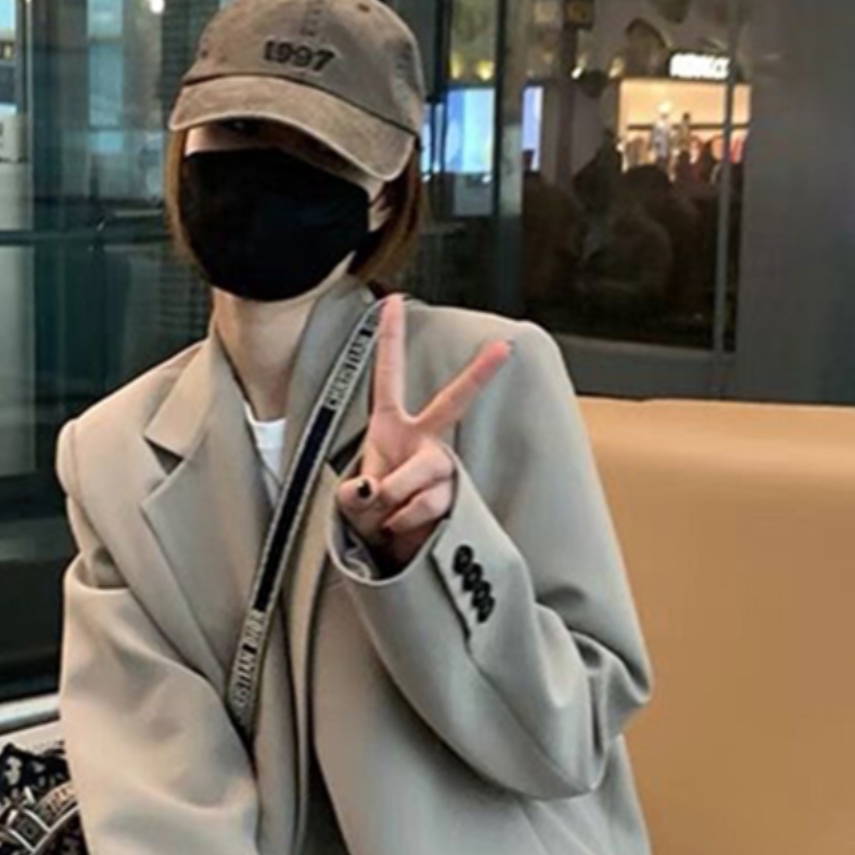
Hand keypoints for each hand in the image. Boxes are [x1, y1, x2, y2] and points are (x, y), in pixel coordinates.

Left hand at [335, 295, 511, 570]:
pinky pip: (425, 505)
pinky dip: (404, 521)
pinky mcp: (452, 498)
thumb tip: (372, 488)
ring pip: (423, 471)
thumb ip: (356, 493)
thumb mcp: (351, 500)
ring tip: (387, 518)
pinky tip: (402, 529)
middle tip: (503, 347)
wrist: (391, 553)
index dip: (390, 339)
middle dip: (477, 376)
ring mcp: (440, 468)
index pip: (388, 377)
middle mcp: (423, 440)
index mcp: (391, 427)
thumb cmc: (371, 514)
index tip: (394, 301)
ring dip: (396, 498)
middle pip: (451, 403)